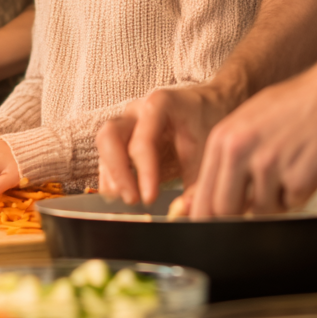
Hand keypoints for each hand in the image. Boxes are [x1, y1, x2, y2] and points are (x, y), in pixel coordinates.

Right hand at [96, 83, 233, 204]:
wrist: (211, 105)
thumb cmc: (209, 122)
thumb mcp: (210, 151)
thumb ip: (198, 184)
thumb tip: (184, 212)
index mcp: (160, 104)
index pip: (143, 141)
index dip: (144, 172)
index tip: (150, 198)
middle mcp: (137, 111)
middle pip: (110, 136)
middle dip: (118, 172)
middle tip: (132, 200)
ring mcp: (127, 123)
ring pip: (105, 147)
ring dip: (112, 177)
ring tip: (129, 201)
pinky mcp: (124, 139)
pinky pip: (108, 158)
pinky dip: (112, 179)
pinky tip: (124, 197)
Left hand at [189, 67, 316, 217]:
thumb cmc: (292, 106)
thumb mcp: (246, 121)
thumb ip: (226, 157)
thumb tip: (208, 195)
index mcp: (223, 139)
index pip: (204, 195)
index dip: (207, 216)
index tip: (212, 226)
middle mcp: (240, 151)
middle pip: (226, 211)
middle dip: (239, 214)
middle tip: (255, 200)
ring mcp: (268, 166)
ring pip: (262, 211)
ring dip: (274, 200)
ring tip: (287, 169)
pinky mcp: (297, 179)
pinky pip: (291, 205)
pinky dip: (298, 194)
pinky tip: (304, 168)